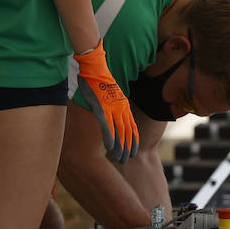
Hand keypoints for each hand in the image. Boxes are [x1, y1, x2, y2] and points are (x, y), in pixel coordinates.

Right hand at [73, 40, 138, 162]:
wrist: (95, 67)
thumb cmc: (99, 80)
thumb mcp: (111, 94)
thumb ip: (112, 105)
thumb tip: (109, 114)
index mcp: (123, 106)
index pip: (132, 127)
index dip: (134, 141)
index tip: (134, 152)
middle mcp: (121, 109)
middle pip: (128, 133)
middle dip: (128, 148)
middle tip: (126, 160)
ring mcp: (112, 108)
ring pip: (120, 132)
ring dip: (120, 147)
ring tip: (119, 159)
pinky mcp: (102, 108)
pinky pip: (107, 126)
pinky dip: (110, 137)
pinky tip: (110, 147)